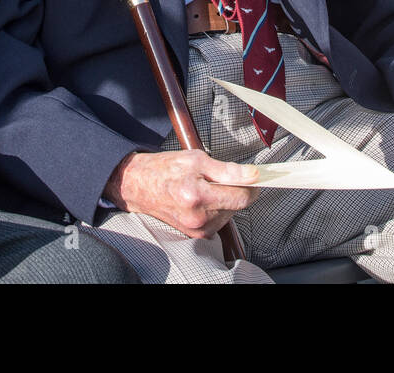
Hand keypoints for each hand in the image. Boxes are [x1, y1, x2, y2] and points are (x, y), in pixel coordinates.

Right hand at [104, 150, 258, 238]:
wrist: (140, 185)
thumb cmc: (166, 169)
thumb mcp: (197, 159)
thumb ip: (228, 170)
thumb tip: (253, 174)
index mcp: (197, 196)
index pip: (240, 197)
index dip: (252, 186)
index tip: (253, 177)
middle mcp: (197, 218)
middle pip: (236, 206)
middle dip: (234, 190)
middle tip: (216, 177)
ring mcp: (196, 229)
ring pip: (229, 214)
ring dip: (225, 200)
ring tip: (205, 188)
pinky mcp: (195, 234)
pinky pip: (219, 221)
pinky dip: (217, 209)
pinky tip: (202, 199)